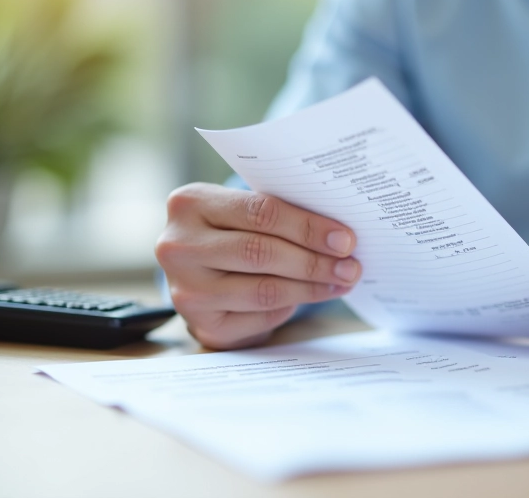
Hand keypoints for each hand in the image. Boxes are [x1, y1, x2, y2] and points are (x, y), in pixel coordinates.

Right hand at [156, 183, 359, 349]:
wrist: (199, 274)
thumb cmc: (232, 233)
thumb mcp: (241, 212)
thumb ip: (278, 215)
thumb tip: (339, 236)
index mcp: (190, 203)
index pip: (260, 212)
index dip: (308, 228)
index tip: (345, 239)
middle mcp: (178, 246)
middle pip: (261, 252)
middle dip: (314, 261)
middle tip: (350, 266)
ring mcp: (185, 290)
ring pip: (263, 289)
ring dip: (311, 287)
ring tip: (341, 281)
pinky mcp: (202, 325)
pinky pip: (259, 316)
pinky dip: (291, 307)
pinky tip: (311, 296)